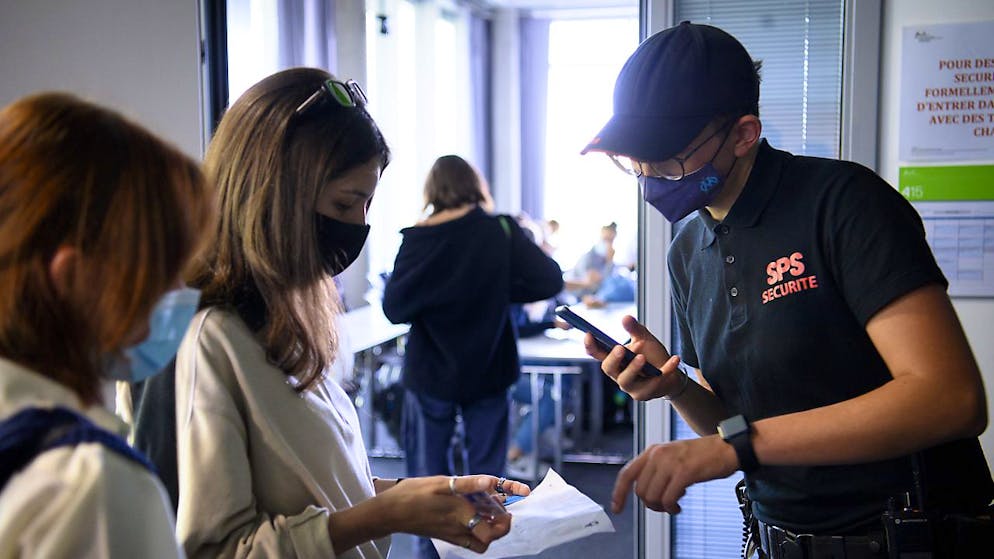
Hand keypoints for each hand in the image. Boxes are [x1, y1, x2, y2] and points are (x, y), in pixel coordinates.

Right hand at [386, 475, 529, 553]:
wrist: (390, 512)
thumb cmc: (413, 494)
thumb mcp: (441, 483)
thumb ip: (468, 483)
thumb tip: (490, 482)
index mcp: (462, 513)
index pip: (497, 523)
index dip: (511, 512)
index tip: (523, 495)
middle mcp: (460, 528)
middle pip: (492, 536)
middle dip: (503, 524)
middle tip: (504, 509)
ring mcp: (453, 535)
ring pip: (481, 541)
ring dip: (490, 529)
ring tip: (490, 512)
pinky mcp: (446, 537)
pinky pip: (469, 541)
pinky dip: (477, 530)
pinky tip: (474, 514)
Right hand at [583, 315, 681, 400]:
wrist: (671, 376)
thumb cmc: (653, 357)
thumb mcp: (645, 340)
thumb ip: (635, 329)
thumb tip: (626, 317)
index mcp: (615, 360)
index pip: (597, 353)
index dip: (590, 345)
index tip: (589, 334)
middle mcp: (619, 374)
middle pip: (608, 369)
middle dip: (613, 359)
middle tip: (620, 348)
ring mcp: (630, 387)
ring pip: (626, 381)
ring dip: (634, 368)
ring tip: (643, 358)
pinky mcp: (644, 394)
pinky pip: (653, 384)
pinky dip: (666, 370)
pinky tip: (675, 358)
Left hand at [611, 435, 737, 514]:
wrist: (726, 448)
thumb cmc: (702, 455)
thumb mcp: (672, 456)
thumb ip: (656, 470)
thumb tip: (645, 493)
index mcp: (653, 451)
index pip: (627, 473)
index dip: (619, 492)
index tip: (617, 507)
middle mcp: (658, 454)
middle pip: (640, 491)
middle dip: (650, 504)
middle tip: (662, 506)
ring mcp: (670, 463)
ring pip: (652, 497)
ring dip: (661, 507)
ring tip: (672, 505)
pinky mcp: (684, 472)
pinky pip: (668, 499)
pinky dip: (671, 508)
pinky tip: (678, 506)